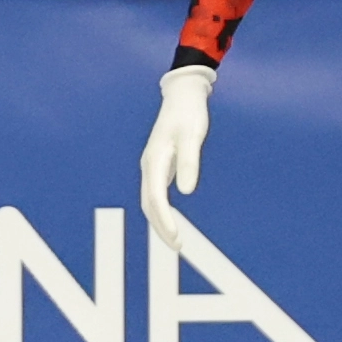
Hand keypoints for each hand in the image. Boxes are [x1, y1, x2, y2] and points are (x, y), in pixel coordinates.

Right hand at [140, 65, 215, 251]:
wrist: (183, 95)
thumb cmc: (189, 114)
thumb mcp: (193, 136)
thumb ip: (190, 163)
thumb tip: (187, 192)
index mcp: (155, 160)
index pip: (155, 198)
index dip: (164, 219)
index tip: (176, 236)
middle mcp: (149, 166)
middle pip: (149, 205)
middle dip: (160, 227)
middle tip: (178, 246)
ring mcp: (152, 166)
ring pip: (150, 201)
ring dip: (160, 222)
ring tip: (176, 240)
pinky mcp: (158, 165)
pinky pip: (155, 195)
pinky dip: (161, 211)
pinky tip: (171, 220)